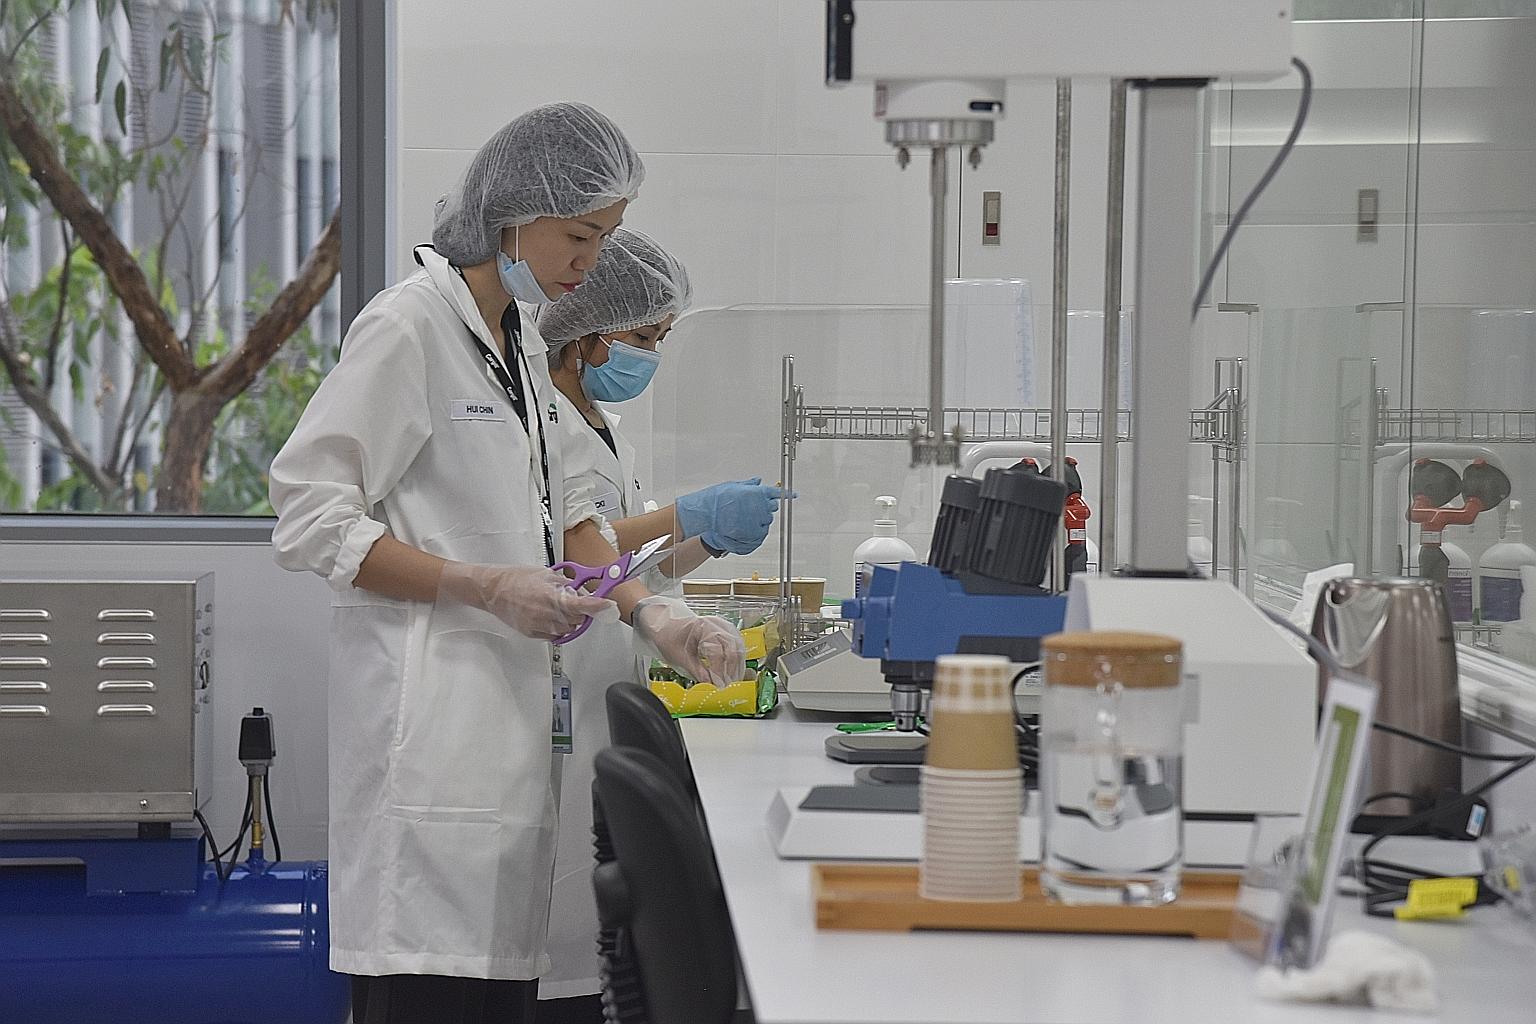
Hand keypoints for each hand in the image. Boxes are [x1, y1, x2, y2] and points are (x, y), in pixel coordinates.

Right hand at [439, 562, 614, 640]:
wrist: (493, 590)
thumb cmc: (516, 579)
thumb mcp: (546, 574)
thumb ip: (567, 584)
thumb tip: (583, 590)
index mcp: (551, 596)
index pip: (582, 604)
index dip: (598, 606)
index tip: (608, 606)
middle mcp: (547, 614)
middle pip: (579, 620)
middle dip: (582, 611)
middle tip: (575, 600)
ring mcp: (540, 626)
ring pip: (568, 629)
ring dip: (570, 619)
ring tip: (556, 605)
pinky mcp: (533, 634)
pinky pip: (555, 634)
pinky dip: (558, 626)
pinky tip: (547, 614)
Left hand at [631, 595, 746, 684]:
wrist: (664, 622)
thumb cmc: (668, 635)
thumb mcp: (677, 655)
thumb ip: (695, 670)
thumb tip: (709, 683)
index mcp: (702, 627)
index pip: (717, 651)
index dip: (718, 670)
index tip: (718, 685)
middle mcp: (716, 624)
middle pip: (732, 649)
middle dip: (730, 670)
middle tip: (726, 685)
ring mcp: (722, 626)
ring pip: (738, 647)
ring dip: (736, 665)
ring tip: (731, 681)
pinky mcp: (724, 631)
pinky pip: (736, 645)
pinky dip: (736, 659)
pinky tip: (734, 670)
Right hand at [675, 477, 788, 555]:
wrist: (705, 517)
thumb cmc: (715, 500)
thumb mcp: (732, 486)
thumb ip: (748, 485)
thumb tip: (758, 481)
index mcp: (756, 494)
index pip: (775, 493)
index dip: (786, 493)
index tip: (793, 495)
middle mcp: (759, 508)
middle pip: (772, 507)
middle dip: (766, 506)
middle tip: (753, 506)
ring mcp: (756, 523)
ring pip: (767, 521)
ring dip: (760, 519)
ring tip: (744, 518)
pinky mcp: (753, 535)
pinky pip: (761, 533)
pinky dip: (756, 530)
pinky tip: (745, 527)